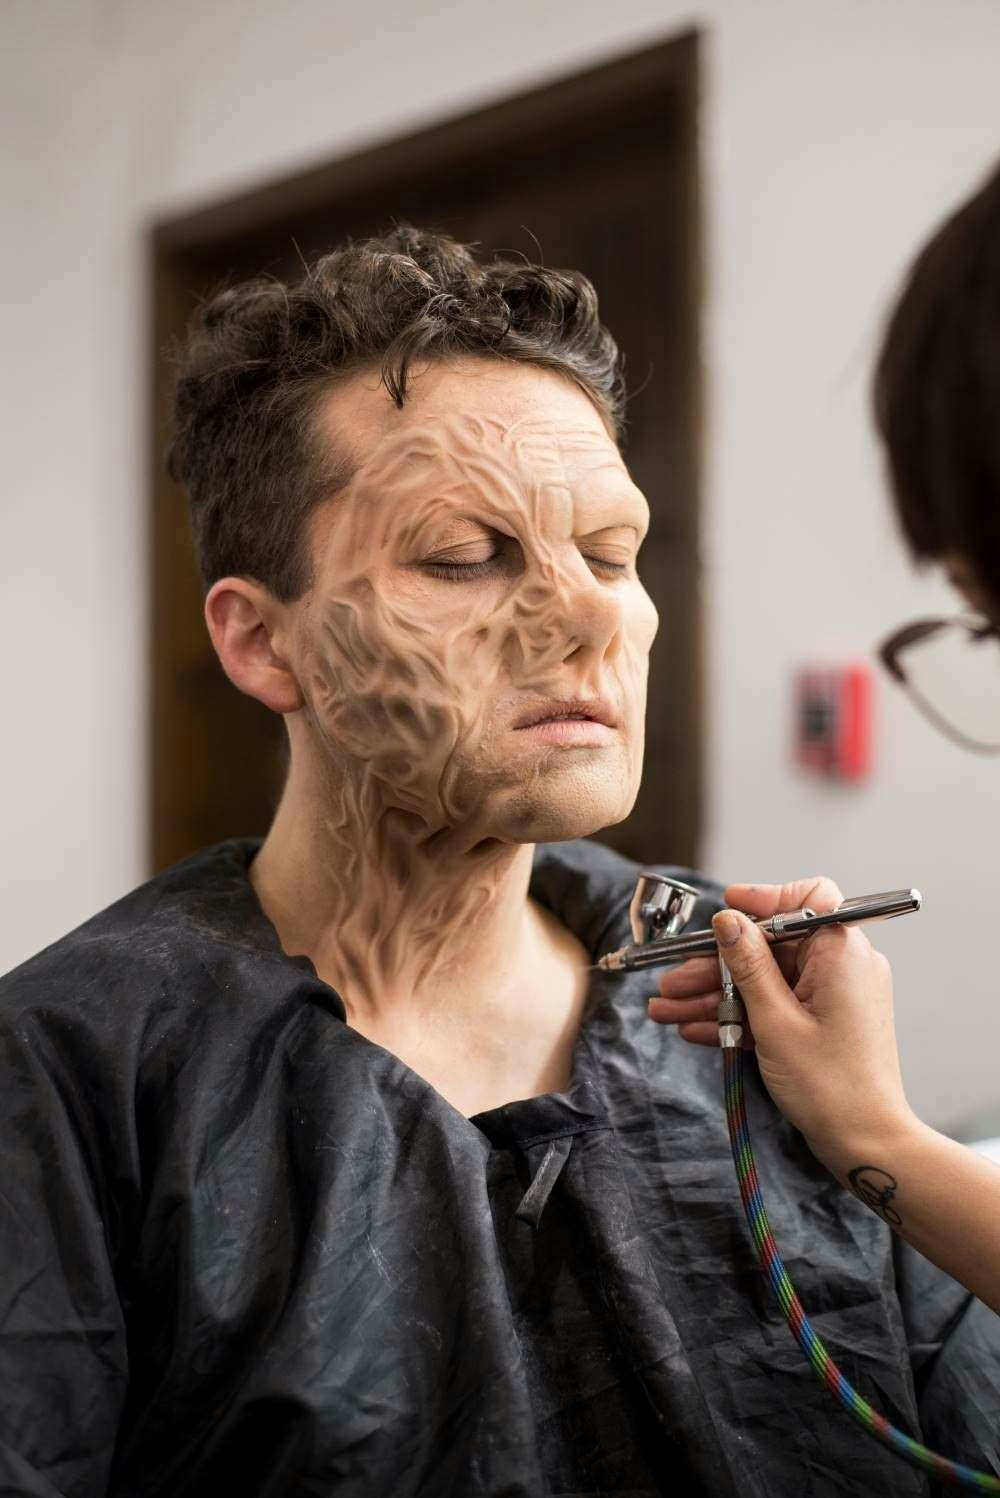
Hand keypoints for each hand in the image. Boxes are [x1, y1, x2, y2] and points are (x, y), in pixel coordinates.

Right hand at [648, 877, 916, 1172]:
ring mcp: (832, 996)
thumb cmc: (830, 1086)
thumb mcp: (774, 1020)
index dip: (765, 898)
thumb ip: (748, 965)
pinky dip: (738, 1015)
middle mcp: (842, 967)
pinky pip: (774, 1005)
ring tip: (666, 1010)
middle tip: (672, 981)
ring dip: (715, 994)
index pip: (809, 898)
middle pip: (772, 945)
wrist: (865, 1145)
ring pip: (765, 979)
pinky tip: (694, 1028)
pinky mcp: (822, 1021)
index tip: (726, 910)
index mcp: (842, 954)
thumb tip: (728, 920)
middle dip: (716, 965)